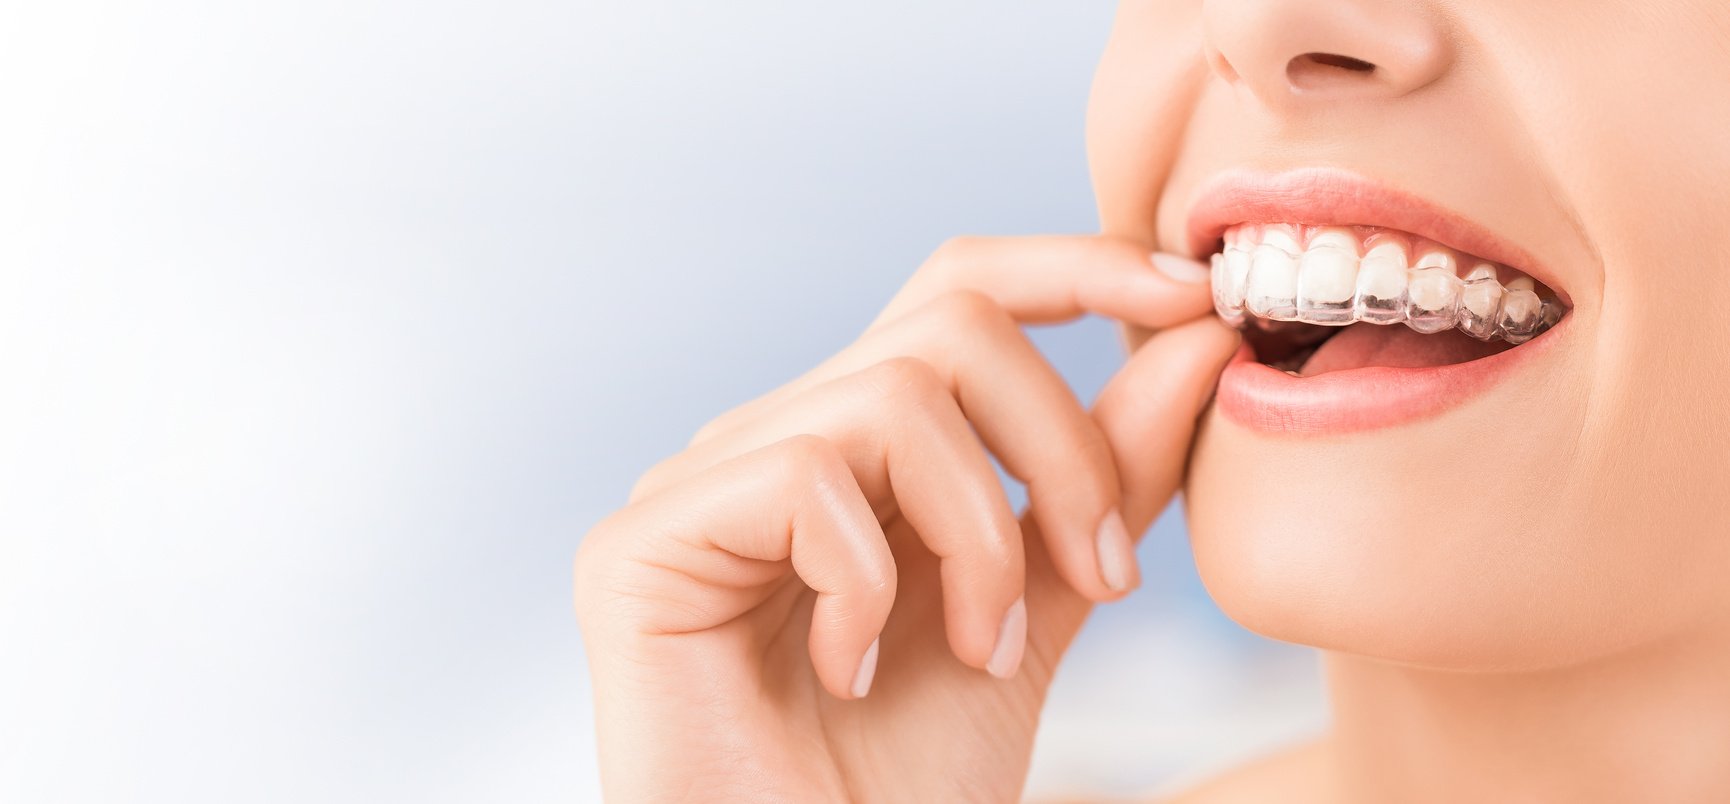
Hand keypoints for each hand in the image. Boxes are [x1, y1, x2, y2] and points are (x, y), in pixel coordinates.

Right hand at [573, 235, 1238, 801]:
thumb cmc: (905, 785)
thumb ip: (1099, 483)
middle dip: (1062, 446)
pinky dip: (869, 585)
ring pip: (892, 396)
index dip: (1076, 269)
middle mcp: (772, 442)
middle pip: (948, 326)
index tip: (1195, 304)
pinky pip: (803, 479)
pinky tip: (852, 672)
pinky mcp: (638, 545)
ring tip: (981, 651)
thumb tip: (1190, 341)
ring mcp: (699, 486)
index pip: (959, 295)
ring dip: (981, 538)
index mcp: (857, 450)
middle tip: (1104, 577)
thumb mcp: (1038, 611)